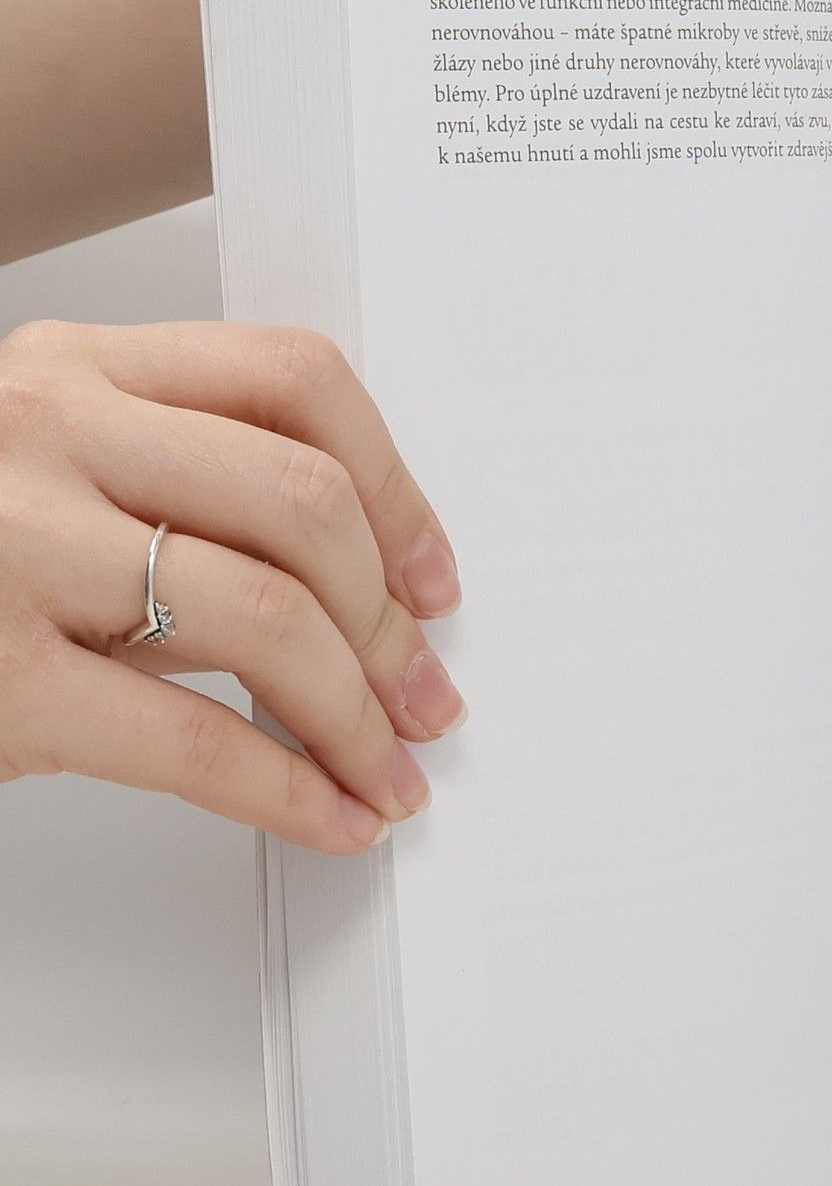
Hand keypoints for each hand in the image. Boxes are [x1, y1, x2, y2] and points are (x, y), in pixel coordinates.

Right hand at [0, 319, 464, 853]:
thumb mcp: (40, 471)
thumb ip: (177, 490)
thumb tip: (364, 593)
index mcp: (75, 367)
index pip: (295, 378)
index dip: (396, 488)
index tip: (434, 578)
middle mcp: (43, 432)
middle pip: (303, 504)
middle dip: (392, 625)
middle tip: (427, 697)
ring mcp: (10, 548)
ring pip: (268, 616)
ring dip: (359, 714)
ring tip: (389, 769)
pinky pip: (192, 738)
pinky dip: (289, 790)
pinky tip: (329, 817)